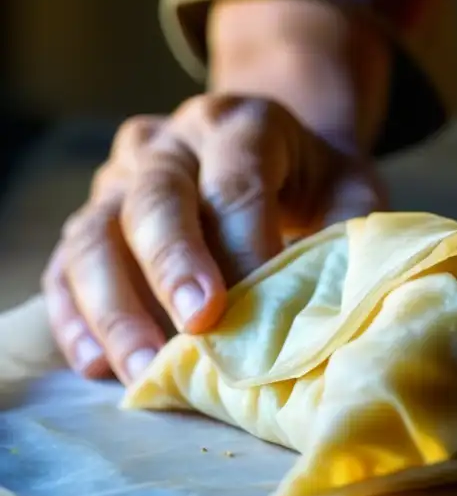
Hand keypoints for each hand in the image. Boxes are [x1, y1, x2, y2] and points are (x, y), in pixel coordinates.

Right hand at [43, 95, 384, 382]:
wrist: (277, 154)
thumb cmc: (319, 183)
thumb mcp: (352, 190)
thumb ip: (349, 234)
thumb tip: (336, 307)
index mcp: (241, 125)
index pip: (235, 185)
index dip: (243, 248)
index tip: (254, 308)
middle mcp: (171, 142)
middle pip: (155, 199)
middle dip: (172, 269)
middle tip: (195, 330)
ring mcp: (121, 176)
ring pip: (95, 233)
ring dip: (115, 307)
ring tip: (143, 370)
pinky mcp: (93, 216)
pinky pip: (66, 264)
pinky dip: (75, 316)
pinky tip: (97, 364)